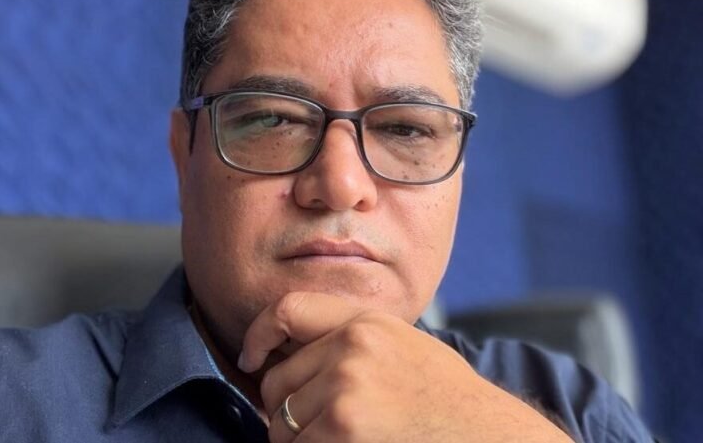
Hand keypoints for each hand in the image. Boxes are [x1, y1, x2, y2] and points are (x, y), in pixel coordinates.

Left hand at [238, 292, 573, 442]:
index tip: (250, 357)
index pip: (287, 310)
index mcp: (366, 324)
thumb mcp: (403, 349)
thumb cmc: (447, 403)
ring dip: (300, 442)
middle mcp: (350, 349)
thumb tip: (283, 359)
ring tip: (347, 440)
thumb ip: (348, 343)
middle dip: (285, 411)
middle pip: (275, 384)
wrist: (488, 436)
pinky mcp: (342, 429)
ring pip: (281, 424)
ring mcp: (345, 390)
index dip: (258, 334)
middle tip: (322, 428)